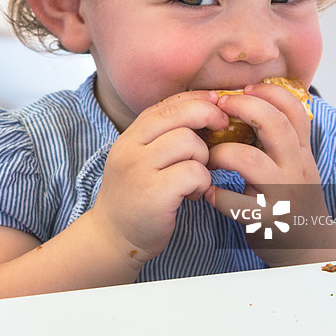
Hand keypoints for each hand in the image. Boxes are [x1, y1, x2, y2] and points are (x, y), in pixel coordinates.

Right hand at [90, 90, 226, 267]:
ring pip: (189, 142)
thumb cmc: (134, 197)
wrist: (112, 237)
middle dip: (208, 116)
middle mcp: (130, 148)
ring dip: (203, 158)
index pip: (166, 104)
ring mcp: (140, 170)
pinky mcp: (154, 193)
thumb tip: (202, 109)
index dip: (196, 98)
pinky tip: (194, 193)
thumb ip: (160, 137)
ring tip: (196, 175)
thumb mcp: (138, 159)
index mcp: (129, 137)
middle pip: (178, 114)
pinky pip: (194, 172)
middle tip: (223, 129)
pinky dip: (202, 182)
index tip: (217, 104)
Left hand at [204, 82, 335, 265]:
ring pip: (249, 159)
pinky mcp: (267, 220)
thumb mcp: (292, 164)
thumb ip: (276, 139)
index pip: (294, 109)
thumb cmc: (290, 199)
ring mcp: (283, 194)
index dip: (268, 92)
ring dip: (221, 154)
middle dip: (241, 107)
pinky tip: (209, 193)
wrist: (309, 249)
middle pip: (274, 124)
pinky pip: (236, 202)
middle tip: (218, 108)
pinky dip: (217, 196)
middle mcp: (296, 168)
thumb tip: (244, 102)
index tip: (243, 88)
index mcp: (300, 151)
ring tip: (209, 158)